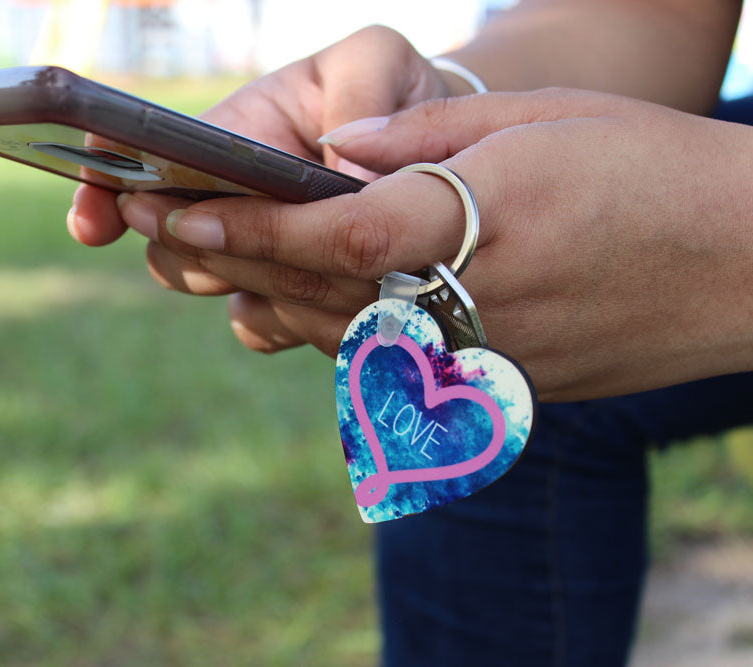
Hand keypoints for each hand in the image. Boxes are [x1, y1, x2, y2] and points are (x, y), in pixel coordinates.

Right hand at [66, 26, 465, 347]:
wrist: (431, 151)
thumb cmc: (391, 91)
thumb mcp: (376, 62)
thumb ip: (358, 94)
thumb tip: (340, 161)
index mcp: (227, 136)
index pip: (137, 155)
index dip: (101, 186)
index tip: (94, 221)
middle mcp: (227, 200)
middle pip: (164, 239)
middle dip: (181, 244)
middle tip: (217, 234)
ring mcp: (254, 253)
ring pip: (208, 285)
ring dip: (234, 282)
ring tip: (293, 263)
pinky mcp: (290, 297)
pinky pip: (260, 324)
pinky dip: (277, 319)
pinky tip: (320, 302)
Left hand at [126, 88, 752, 400]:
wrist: (745, 267)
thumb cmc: (652, 172)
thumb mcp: (543, 122)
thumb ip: (428, 137)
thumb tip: (337, 147)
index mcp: (482, 227)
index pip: (334, 232)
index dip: (247, 224)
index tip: (174, 207)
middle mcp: (467, 305)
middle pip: (316, 288)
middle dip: (223, 255)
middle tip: (146, 226)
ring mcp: (477, 355)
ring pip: (336, 329)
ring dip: (257, 292)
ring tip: (194, 258)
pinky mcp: (490, 380)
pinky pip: (381, 353)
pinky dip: (319, 324)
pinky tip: (278, 299)